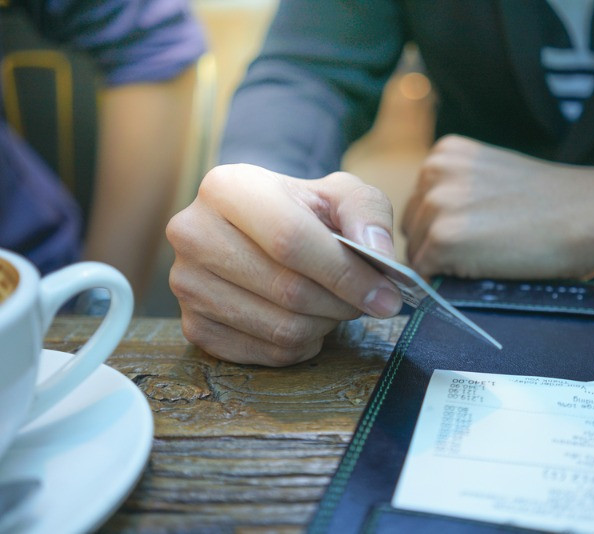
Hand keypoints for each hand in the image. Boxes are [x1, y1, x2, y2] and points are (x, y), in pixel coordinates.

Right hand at [166, 165, 402, 365]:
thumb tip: (378, 255)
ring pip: (281, 328)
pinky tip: (307, 319)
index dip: (345, 273)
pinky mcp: (194, 327)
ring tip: (333, 304)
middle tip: (367, 300)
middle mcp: (193, 234)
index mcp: (227, 188)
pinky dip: (302, 345)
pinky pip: (268, 354)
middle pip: (288, 290)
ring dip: (325, 325)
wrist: (259, 229)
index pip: (290, 240)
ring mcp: (187, 284)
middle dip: (342, 303)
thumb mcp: (341, 194)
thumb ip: (367, 214)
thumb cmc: (304, 210)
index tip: (387, 295)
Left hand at [401, 135, 593, 279]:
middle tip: (483, 250)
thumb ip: (457, 192)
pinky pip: (426, 274)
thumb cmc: (552, 203)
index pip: (419, 203)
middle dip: (436, 245)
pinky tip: (484, 269)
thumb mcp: (490, 178)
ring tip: (489, 257)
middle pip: (412, 227)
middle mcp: (433, 172)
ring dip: (444, 265)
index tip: (473, 236)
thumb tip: (428, 232)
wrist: (590, 215)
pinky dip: (447, 281)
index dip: (440, 227)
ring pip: (417, 253)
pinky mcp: (443, 238)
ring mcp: (435, 204)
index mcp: (444, 153)